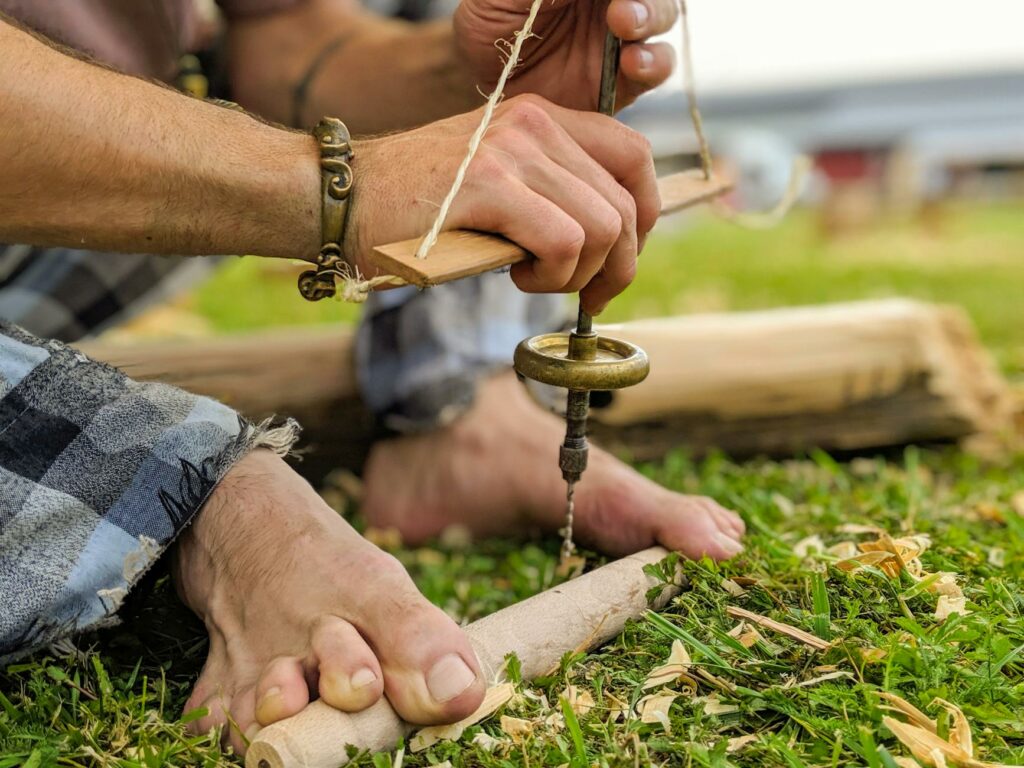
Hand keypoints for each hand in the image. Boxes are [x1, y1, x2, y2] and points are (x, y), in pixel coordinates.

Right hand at [346, 94, 658, 313]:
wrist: (342, 197)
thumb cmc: (418, 205)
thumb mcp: (497, 179)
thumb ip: (550, 190)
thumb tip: (611, 239)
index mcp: (544, 117)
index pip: (635, 157)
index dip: (644, 218)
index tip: (618, 260)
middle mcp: (535, 124)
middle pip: (625, 205)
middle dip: (617, 267)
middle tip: (585, 296)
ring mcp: (512, 150)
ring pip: (601, 228)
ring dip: (576, 275)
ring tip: (533, 279)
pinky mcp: (487, 185)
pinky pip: (562, 242)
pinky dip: (551, 276)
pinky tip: (516, 276)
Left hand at [453, 0, 677, 110]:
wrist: (486, 84)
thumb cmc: (490, 26)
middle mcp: (611, 1)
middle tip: (616, 8)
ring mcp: (623, 37)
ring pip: (662, 16)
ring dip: (651, 16)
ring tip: (624, 24)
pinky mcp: (627, 80)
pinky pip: (656, 68)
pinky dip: (653, 62)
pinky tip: (632, 63)